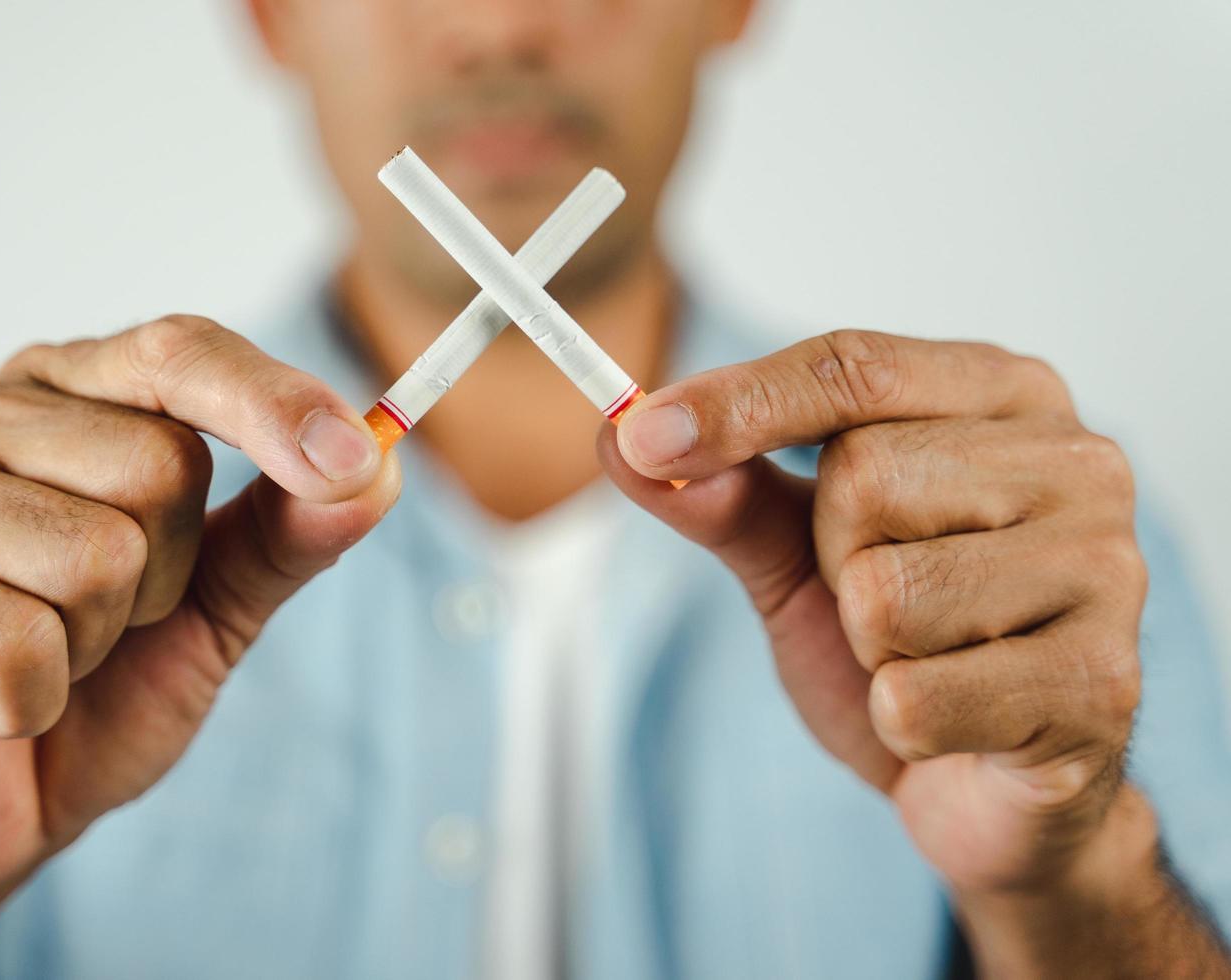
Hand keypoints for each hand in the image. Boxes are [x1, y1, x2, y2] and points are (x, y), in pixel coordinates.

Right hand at [0, 315, 399, 915]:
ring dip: (94, 646)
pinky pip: (17, 639)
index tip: (354, 457)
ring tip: (38, 660)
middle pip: (160, 465)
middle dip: (163, 582)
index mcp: (65, 396)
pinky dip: (27, 700)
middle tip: (99, 625)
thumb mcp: (215, 609)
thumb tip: (377, 467)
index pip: (180, 353)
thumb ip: (288, 535)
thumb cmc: (92, 693)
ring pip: (96, 556)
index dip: (275, 402)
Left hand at [598, 330, 1144, 895]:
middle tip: (878, 599)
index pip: (854, 366)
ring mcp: (1107, 568)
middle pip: (862, 475)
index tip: (643, 436)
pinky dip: (902, 723)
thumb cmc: (902, 645)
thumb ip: (722, 494)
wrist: (985, 784)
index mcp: (1004, 396)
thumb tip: (622, 439)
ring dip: (869, 649)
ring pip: (886, 593)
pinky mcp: (1103, 682)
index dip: (739, 402)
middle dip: (832, 557)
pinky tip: (959, 719)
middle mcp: (1077, 461)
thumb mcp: (797, 556)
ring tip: (925, 658)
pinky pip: (917, 699)